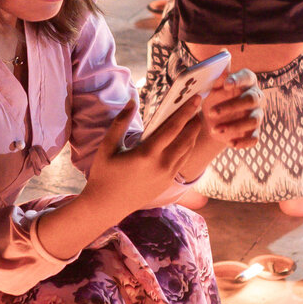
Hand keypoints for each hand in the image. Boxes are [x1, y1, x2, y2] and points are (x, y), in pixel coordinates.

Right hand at [83, 98, 222, 220]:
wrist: (106, 205)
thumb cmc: (104, 173)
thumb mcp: (108, 146)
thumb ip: (120, 123)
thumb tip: (132, 101)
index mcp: (147, 154)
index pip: (173, 128)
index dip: (186, 111)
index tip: (195, 98)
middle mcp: (162, 165)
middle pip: (187, 138)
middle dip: (194, 120)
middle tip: (198, 106)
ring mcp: (167, 175)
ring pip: (187, 150)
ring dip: (193, 134)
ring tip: (194, 119)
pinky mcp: (168, 182)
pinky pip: (183, 161)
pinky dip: (188, 147)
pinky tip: (187, 139)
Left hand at [200, 71, 263, 152]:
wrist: (212, 121)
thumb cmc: (214, 97)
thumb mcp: (212, 87)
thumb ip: (217, 77)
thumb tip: (221, 61)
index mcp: (246, 82)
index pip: (247, 77)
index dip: (238, 80)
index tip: (226, 85)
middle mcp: (256, 97)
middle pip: (251, 99)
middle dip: (232, 106)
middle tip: (211, 112)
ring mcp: (256, 115)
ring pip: (253, 120)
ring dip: (234, 126)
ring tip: (215, 130)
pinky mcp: (254, 132)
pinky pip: (254, 138)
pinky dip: (243, 142)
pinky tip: (230, 143)